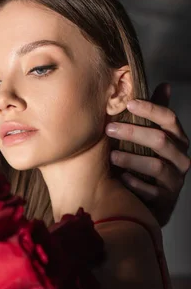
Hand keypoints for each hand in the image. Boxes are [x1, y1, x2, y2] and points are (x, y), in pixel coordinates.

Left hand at [106, 83, 189, 225]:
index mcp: (178, 140)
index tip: (128, 103)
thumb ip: (157, 115)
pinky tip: (121, 178)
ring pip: (156, 166)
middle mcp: (180, 159)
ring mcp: (174, 180)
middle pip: (161, 140)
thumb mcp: (153, 139)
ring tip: (112, 156)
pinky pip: (151, 191)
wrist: (151, 204)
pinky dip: (135, 183)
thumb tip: (165, 85)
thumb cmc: (149, 165)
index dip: (150, 109)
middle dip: (134, 132)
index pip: (169, 119)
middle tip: (109, 128)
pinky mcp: (165, 200)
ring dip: (132, 159)